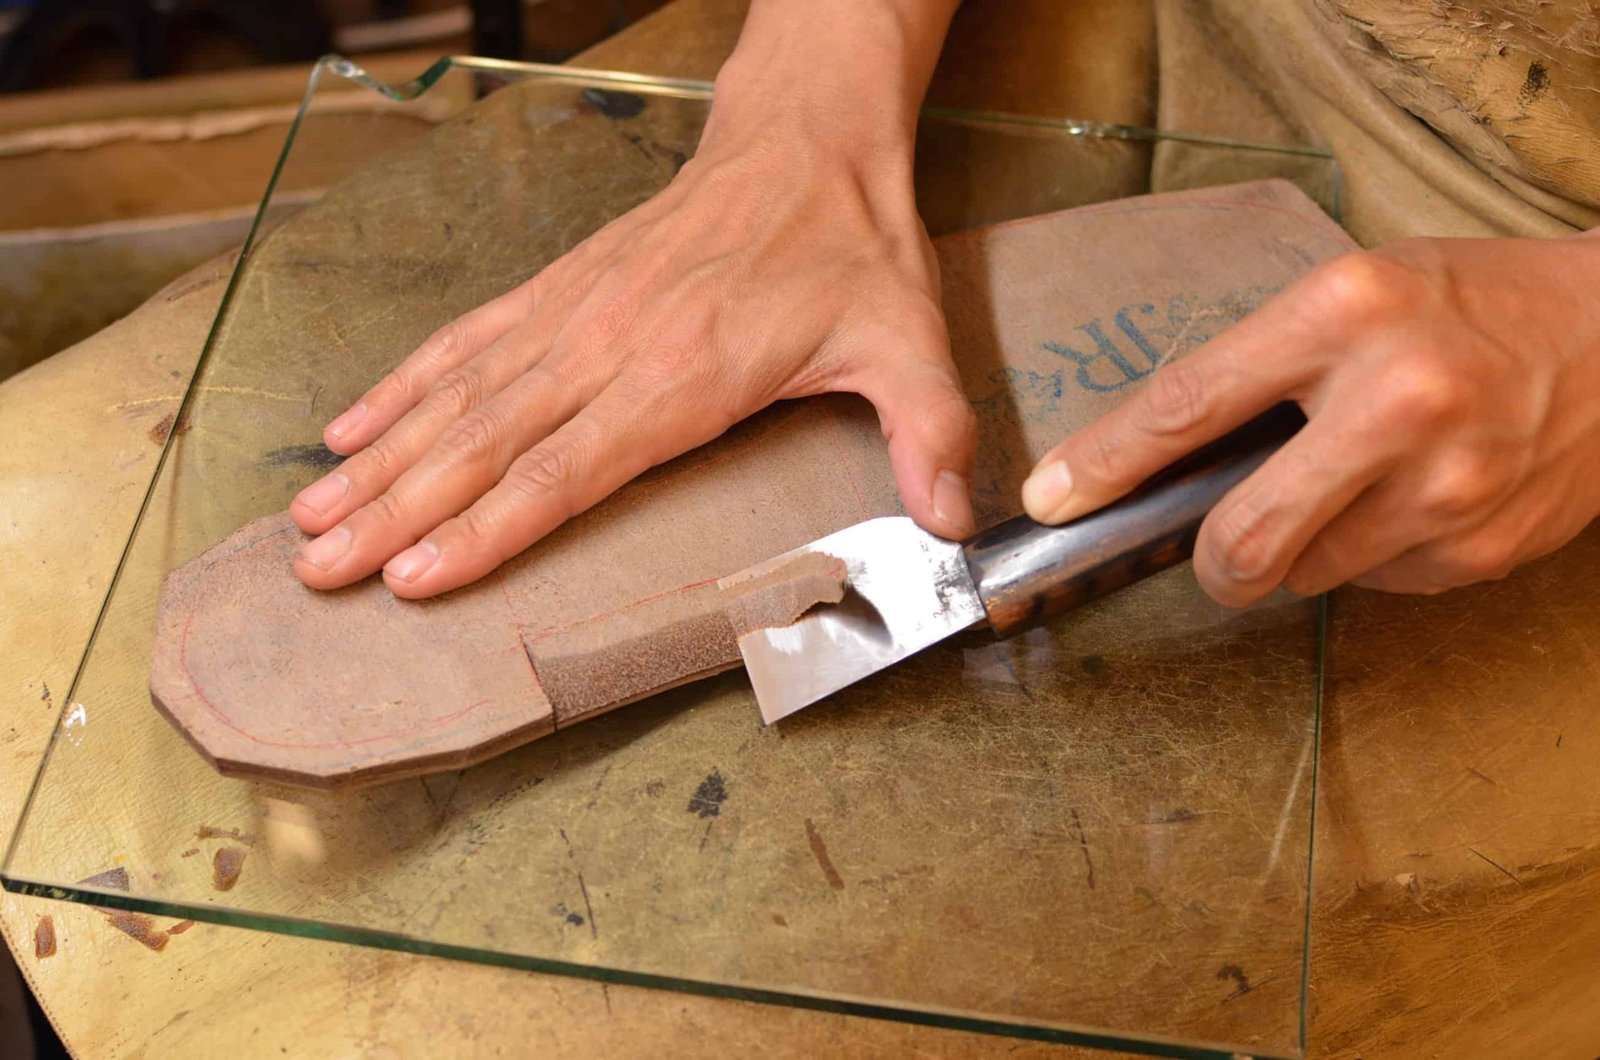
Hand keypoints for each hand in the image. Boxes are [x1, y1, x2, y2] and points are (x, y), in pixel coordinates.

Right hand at [288, 1, 971, 597]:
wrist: (805, 140)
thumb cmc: (850, 249)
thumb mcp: (909, 339)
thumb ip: (928, 432)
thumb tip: (958, 524)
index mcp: (684, 374)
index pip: (569, 467)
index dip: (491, 527)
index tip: (419, 576)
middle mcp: (610, 344)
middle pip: (488, 440)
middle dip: (402, 512)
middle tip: (320, 569)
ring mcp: (575, 312)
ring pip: (460, 396)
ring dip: (383, 461)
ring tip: (312, 517)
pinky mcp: (562, 289)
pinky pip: (467, 341)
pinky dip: (405, 386)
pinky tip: (356, 427)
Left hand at [1021, 232, 1599, 604]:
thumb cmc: (1472, 304)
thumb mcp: (1357, 292)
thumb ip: (1265, 364)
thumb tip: (1161, 460)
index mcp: (1344, 311)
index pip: (1189, 403)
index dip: (1105, 464)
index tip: (1052, 498)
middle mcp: (1395, 398)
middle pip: (1241, 537)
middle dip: (1210, 565)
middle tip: (1214, 555)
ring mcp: (1446, 483)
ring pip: (1306, 574)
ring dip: (1302, 553)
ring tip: (1353, 490)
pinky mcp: (1482, 545)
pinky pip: (1379, 582)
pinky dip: (1374, 555)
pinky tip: (1416, 501)